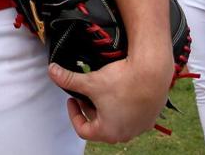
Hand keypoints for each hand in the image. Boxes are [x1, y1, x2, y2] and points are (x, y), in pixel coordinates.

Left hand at [47, 48, 172, 142]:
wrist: (152, 72)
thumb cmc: (122, 81)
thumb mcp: (90, 82)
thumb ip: (69, 80)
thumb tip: (51, 71)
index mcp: (108, 131)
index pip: (83, 130)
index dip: (73, 114)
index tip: (72, 99)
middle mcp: (125, 134)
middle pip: (100, 126)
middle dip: (90, 109)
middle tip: (86, 94)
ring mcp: (139, 127)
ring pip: (117, 120)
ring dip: (106, 108)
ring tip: (103, 91)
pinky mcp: (150, 117)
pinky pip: (133, 115)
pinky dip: (123, 106)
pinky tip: (122, 90)